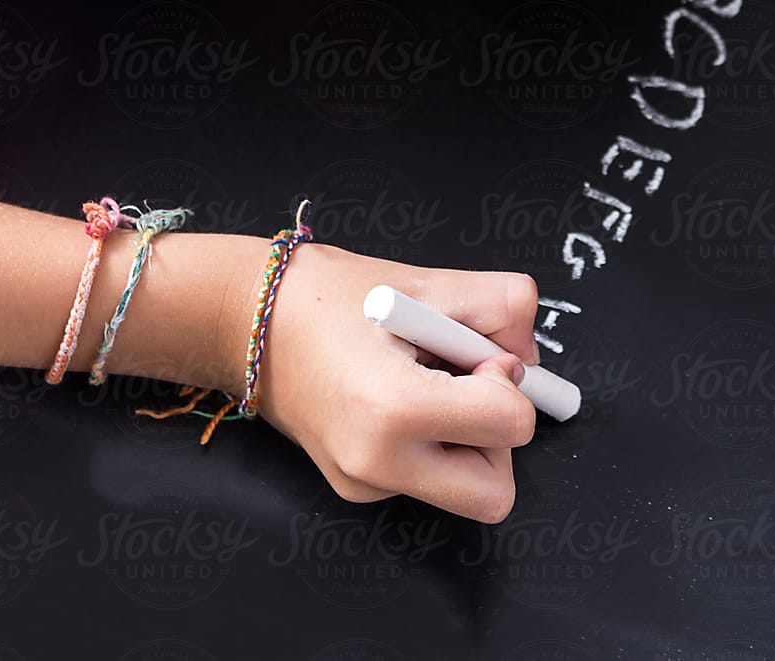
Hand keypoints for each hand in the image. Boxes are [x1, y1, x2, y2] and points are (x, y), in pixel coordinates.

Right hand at [217, 240, 541, 521]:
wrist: (247, 320)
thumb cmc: (326, 295)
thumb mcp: (425, 281)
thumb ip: (500, 306)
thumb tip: (528, 355)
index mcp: (394, 411)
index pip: (510, 426)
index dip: (508, 381)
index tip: (475, 351)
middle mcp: (377, 465)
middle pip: (494, 492)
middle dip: (497, 435)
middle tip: (464, 379)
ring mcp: (363, 485)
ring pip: (463, 487)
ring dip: (465, 437)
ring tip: (423, 377)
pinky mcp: (355, 488)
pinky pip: (425, 478)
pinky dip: (431, 439)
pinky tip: (396, 394)